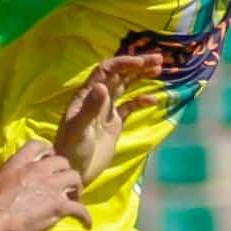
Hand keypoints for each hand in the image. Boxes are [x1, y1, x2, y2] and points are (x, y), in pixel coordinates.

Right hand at [0, 141, 91, 230]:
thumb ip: (12, 173)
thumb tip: (17, 180)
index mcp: (22, 162)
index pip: (39, 145)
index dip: (48, 151)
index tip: (49, 160)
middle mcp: (39, 170)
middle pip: (62, 162)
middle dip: (65, 172)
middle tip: (64, 184)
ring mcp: (51, 187)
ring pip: (75, 179)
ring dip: (77, 189)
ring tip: (75, 198)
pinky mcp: (59, 206)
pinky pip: (79, 208)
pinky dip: (85, 217)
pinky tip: (86, 223)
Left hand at [53, 53, 163, 183]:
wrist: (74, 171)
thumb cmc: (71, 150)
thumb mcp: (79, 129)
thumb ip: (91, 108)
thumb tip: (103, 87)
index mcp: (87, 95)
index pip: (106, 71)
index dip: (123, 63)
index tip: (141, 62)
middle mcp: (97, 99)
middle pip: (119, 75)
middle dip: (138, 65)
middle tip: (159, 59)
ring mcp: (107, 111)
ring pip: (126, 87)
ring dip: (141, 77)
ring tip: (159, 70)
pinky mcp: (115, 124)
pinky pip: (130, 107)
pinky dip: (141, 101)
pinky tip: (154, 100)